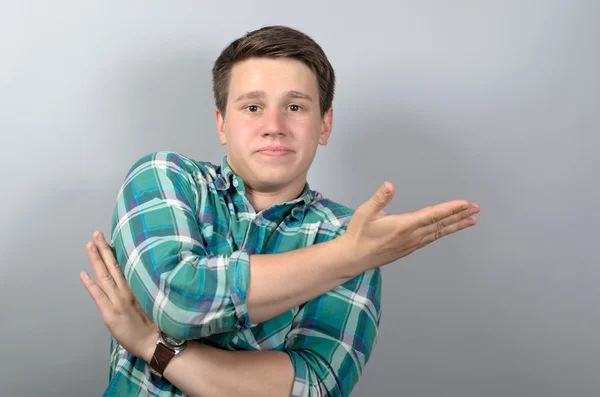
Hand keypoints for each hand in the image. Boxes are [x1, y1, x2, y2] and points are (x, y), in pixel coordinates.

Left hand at [80, 231, 157, 362]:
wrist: (154, 342)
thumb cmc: (156, 323)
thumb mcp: (152, 300)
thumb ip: (142, 288)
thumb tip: (136, 277)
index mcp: (137, 287)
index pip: (123, 265)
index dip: (114, 252)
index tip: (109, 238)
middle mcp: (126, 291)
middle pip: (113, 266)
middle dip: (104, 249)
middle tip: (96, 234)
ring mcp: (118, 301)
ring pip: (104, 276)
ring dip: (96, 260)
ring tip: (90, 245)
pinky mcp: (110, 313)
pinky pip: (98, 296)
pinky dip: (90, 284)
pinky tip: (83, 274)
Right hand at [340, 182, 479, 271]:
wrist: (354, 258)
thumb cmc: (359, 235)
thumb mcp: (366, 213)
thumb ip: (379, 198)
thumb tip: (389, 185)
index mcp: (404, 226)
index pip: (433, 215)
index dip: (451, 209)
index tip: (465, 204)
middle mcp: (412, 236)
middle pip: (441, 224)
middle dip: (460, 216)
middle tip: (476, 209)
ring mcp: (412, 244)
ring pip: (439, 233)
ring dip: (456, 225)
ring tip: (471, 220)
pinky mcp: (409, 248)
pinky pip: (431, 238)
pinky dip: (443, 232)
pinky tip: (448, 230)